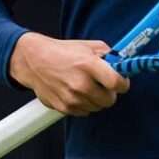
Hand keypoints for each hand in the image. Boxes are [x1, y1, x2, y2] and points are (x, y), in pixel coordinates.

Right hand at [9, 32, 129, 116]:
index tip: (122, 82)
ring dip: (97, 99)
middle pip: (110, 100)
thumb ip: (109, 55)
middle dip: (110, 93)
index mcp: (89, 65)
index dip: (123, 84)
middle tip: (103, 84)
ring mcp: (72, 98)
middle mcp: (81, 83)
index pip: (117, 83)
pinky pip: (85, 112)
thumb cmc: (62, 52)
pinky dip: (85, 105)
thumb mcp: (89, 46)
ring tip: (87, 86)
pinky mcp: (64, 108)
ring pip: (98, 108)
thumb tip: (124, 64)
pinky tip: (77, 92)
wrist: (34, 61)